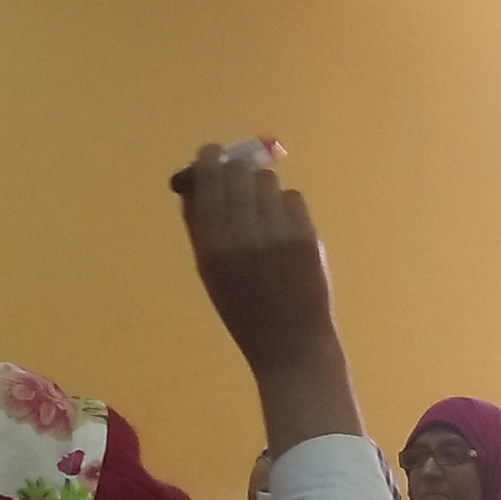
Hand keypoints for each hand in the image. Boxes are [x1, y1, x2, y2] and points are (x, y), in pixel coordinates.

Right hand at [177, 145, 360, 448]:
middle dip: (236, 167)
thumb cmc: (243, 310)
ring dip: (262, 189)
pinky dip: (286, 207)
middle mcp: (242, 233)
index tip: (211, 155)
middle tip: (238, 174)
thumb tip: (194, 180)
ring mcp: (277, 232)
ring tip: (264, 213)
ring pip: (267, 180)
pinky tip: (285, 228)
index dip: (209, 160)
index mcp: (211, 245)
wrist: (290, 344)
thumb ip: (199, 225)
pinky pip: (292, 198)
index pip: (207, 180)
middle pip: (238, 170)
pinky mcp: (306, 234)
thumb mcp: (209, 272)